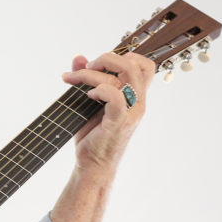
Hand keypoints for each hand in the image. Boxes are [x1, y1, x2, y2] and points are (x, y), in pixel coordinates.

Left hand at [61, 52, 154, 178]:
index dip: (125, 56)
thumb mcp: (87, 101)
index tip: (100, 63)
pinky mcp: (119, 122)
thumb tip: (78, 58)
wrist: (92, 165)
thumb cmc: (92, 135)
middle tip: (88, 67)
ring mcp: (131, 112)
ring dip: (94, 73)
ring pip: (123, 77)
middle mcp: (138, 102)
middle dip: (107, 58)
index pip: (145, 65)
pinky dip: (100, 90)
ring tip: (76, 80)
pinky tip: (88, 96)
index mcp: (135, 96)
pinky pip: (115, 97)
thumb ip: (86, 78)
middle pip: (135, 65)